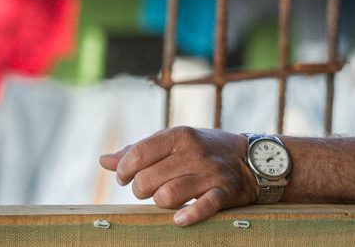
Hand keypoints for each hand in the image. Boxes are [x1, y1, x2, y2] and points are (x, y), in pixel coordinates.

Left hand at [99, 127, 257, 225]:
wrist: (250, 159)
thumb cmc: (202, 151)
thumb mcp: (174, 143)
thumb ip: (139, 151)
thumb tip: (104, 160)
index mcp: (179, 135)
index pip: (137, 155)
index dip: (124, 171)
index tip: (127, 177)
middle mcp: (193, 152)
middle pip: (146, 181)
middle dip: (142, 190)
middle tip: (151, 188)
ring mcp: (210, 173)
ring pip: (166, 197)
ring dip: (161, 203)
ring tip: (167, 199)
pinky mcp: (225, 192)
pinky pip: (203, 206)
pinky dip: (189, 215)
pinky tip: (180, 219)